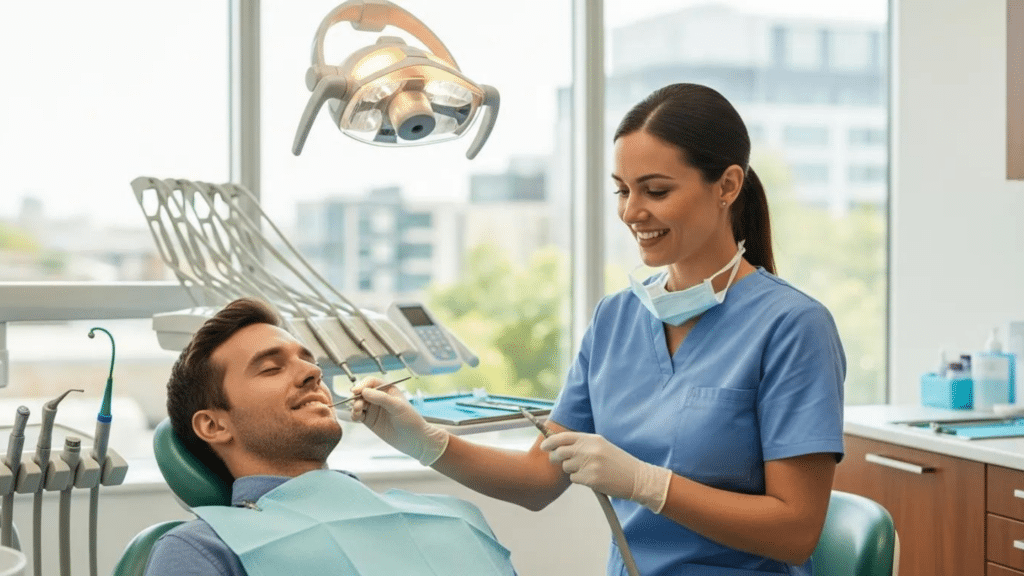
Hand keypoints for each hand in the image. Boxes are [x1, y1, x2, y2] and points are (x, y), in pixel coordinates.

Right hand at [350, 377, 448, 465]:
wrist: (414, 440)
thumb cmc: (411, 420)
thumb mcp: (398, 406)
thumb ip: (381, 398)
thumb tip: (364, 391)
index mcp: (388, 390)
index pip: (371, 382)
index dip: (362, 385)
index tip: (356, 390)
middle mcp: (379, 398)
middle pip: (362, 392)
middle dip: (357, 397)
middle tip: (358, 405)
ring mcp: (374, 409)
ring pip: (358, 403)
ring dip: (354, 406)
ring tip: (358, 412)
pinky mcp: (370, 420)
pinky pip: (358, 414)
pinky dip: (354, 414)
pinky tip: (357, 417)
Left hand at [540, 431, 671, 512]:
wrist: (636, 477)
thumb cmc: (618, 462)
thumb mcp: (602, 446)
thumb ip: (583, 444)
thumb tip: (560, 446)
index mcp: (592, 439)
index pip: (564, 437)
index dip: (550, 441)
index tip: (544, 446)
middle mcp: (590, 449)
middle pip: (560, 452)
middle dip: (555, 458)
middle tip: (557, 461)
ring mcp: (590, 464)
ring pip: (566, 467)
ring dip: (572, 470)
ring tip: (587, 470)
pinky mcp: (591, 479)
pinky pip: (574, 479)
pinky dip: (580, 480)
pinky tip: (592, 479)